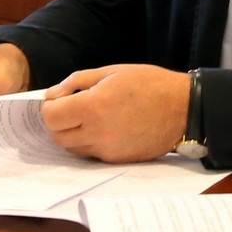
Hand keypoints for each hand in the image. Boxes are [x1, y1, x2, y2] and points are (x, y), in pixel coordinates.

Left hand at [39, 65, 187, 162]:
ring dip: (70, 134)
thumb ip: (76, 82)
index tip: (56, 99)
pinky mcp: (118, 160)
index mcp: (93, 107)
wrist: (183, 108)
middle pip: (57, 136)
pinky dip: (87, 143)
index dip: (48, 107)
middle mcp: (97, 133)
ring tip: (84, 118)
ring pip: (72, 148)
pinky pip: (91, 154)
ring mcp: (108, 150)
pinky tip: (100, 128)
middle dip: (56, 122)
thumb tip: (53, 94)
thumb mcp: (110, 71)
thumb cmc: (148, 84)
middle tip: (66, 109)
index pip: (51, 117)